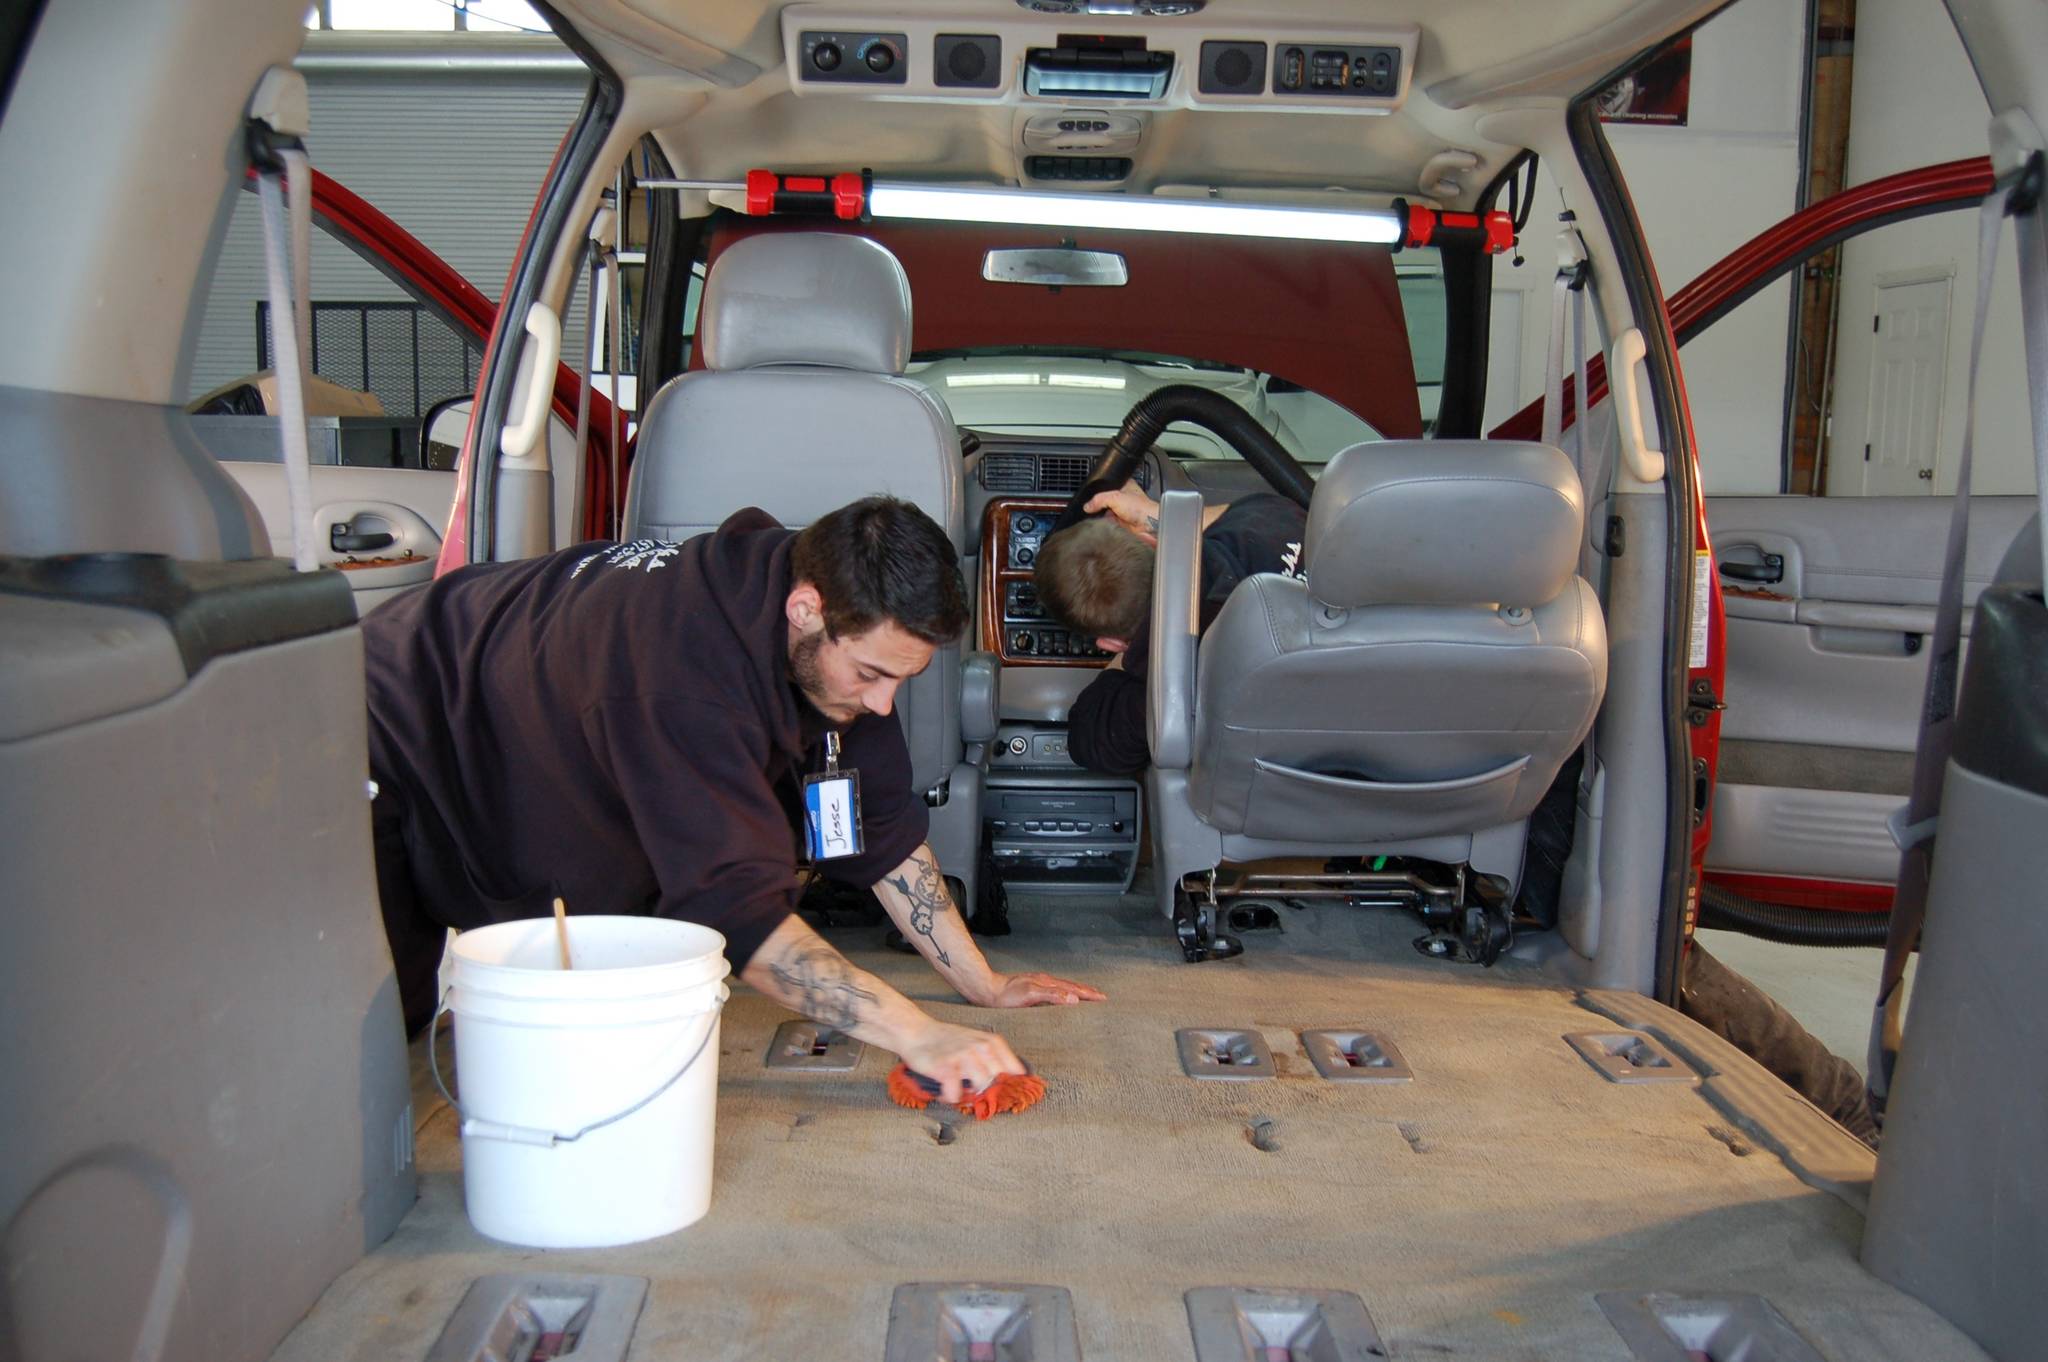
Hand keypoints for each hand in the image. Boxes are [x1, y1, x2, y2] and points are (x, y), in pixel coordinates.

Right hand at [896, 1019, 1026, 1102]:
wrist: (916, 1032)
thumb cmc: (948, 1041)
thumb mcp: (976, 1043)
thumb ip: (994, 1059)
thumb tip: (1016, 1080)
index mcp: (992, 1042)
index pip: (1015, 1071)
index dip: (1011, 1086)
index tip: (1004, 1095)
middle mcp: (981, 1047)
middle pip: (998, 1083)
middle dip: (987, 1091)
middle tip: (971, 1090)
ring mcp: (964, 1056)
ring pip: (980, 1088)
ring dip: (968, 1095)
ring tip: (957, 1088)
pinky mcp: (946, 1068)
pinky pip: (956, 1095)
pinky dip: (949, 1097)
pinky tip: (944, 1090)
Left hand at [980, 971, 1107, 1007]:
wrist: (987, 991)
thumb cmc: (1006, 996)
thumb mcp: (1030, 995)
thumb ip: (1052, 995)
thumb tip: (1073, 998)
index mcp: (1048, 983)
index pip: (1074, 989)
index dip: (1088, 994)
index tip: (1102, 998)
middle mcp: (1045, 981)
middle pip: (1071, 985)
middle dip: (1087, 991)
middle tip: (1102, 996)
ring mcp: (1038, 983)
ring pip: (1064, 986)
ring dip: (1078, 990)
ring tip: (1087, 994)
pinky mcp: (1032, 988)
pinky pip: (1055, 989)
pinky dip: (1065, 992)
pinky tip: (1063, 995)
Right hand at [1083, 482, 1160, 543]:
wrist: (1149, 526)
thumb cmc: (1141, 508)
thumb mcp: (1115, 497)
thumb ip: (1099, 499)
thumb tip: (1087, 505)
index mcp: (1125, 486)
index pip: (1107, 485)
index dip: (1099, 489)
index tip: (1090, 495)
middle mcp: (1124, 498)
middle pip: (1105, 500)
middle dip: (1098, 504)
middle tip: (1092, 507)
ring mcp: (1123, 511)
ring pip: (1106, 512)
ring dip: (1102, 515)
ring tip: (1098, 516)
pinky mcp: (1122, 523)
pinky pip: (1108, 523)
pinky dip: (1105, 524)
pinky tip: (1104, 524)